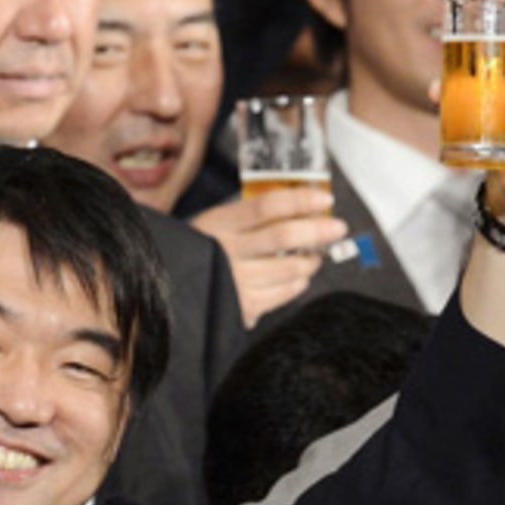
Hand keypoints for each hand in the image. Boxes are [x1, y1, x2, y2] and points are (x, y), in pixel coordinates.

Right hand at [189, 187, 348, 326]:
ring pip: (289, 268)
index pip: (268, 206)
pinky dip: (298, 284)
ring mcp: (234, 281)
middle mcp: (226, 251)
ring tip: (316, 256)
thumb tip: (298, 204)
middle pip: (284, 236)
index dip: (301, 200)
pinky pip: (283, 294)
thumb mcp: (213, 223)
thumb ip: (249, 215)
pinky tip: (300, 277)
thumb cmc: (196, 250)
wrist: (167, 287)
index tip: (325, 198)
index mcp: (218, 223)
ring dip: (310, 260)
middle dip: (318, 230)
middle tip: (337, 227)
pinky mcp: (242, 306)